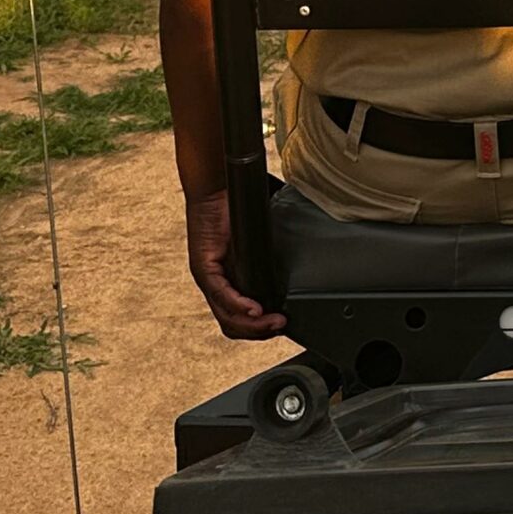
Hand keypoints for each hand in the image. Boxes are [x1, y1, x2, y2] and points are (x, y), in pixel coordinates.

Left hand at [184, 189, 286, 338]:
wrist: (217, 182)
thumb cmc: (238, 201)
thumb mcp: (263, 231)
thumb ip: (278, 242)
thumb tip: (309, 237)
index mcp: (232, 277)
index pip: (243, 315)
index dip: (262, 325)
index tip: (285, 321)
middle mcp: (216, 283)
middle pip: (235, 324)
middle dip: (260, 331)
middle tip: (283, 325)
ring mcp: (208, 277)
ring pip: (228, 316)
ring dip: (253, 325)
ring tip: (275, 323)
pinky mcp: (204, 267)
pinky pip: (221, 295)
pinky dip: (240, 306)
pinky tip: (256, 310)